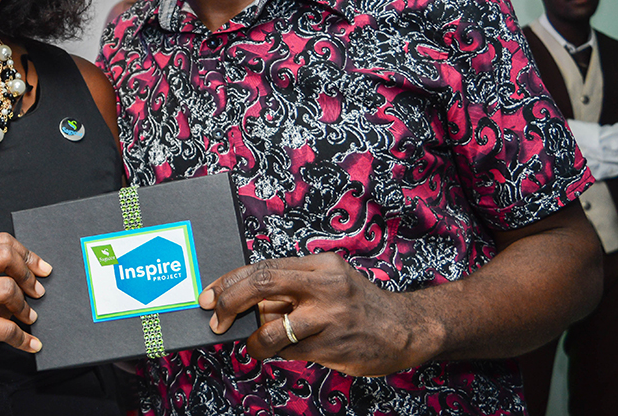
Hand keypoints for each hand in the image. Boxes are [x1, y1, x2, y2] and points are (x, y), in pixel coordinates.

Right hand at [0, 233, 50, 392]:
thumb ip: (1, 274)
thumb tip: (38, 268)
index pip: (1, 241)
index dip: (26, 254)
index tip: (41, 269)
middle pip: (4, 256)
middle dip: (27, 275)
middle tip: (37, 292)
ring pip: (7, 288)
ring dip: (24, 307)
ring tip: (28, 317)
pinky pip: (7, 327)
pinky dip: (24, 338)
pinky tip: (31, 343)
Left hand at [199, 252, 438, 376]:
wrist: (407, 330)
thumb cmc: (356, 305)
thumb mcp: (327, 282)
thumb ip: (290, 287)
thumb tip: (241, 300)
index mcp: (321, 264)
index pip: (264, 267)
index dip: (231, 281)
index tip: (210, 295)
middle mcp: (326, 286)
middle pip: (262, 285)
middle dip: (230, 302)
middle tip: (216, 319)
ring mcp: (332, 317)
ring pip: (272, 328)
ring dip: (257, 341)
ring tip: (259, 345)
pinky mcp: (335, 346)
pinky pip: (291, 352)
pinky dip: (281, 353)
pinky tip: (292, 349)